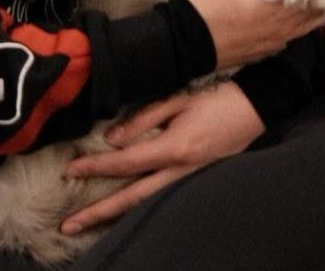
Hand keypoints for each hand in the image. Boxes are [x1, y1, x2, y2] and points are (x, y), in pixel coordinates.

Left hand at [61, 81, 262, 234]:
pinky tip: (124, 213)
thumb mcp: (179, 99)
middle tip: (67, 226)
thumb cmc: (218, 98)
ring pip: (145, 204)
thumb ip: (144, 118)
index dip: (96, 167)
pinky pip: (160, 199)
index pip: (126, 163)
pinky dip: (138, 209)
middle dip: (97, 212)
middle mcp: (180, 171)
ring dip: (114, 217)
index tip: (71, 171)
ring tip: (87, 224)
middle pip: (131, 198)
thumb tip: (111, 139)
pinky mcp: (197, 180)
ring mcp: (190, 180)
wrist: (257, 107)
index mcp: (174, 148)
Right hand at [182, 0, 323, 69]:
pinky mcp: (263, 48)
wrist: (181, 45)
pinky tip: (304, 8)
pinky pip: (296, 31)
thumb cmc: (205, 7)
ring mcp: (274, 41)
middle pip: (322, 7)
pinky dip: (309, 16)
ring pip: (310, 22)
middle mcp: (283, 29)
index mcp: (280, 10)